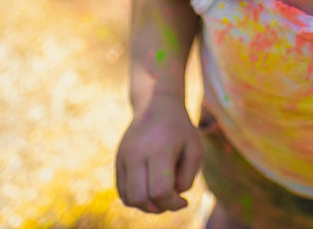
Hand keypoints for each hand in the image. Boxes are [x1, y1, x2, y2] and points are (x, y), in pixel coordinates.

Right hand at [115, 95, 201, 212]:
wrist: (156, 104)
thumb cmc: (180, 129)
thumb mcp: (194, 149)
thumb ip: (188, 177)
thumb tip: (173, 196)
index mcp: (159, 149)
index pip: (160, 190)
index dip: (172, 203)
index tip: (183, 201)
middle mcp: (136, 154)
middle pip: (140, 198)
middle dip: (158, 207)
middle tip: (171, 199)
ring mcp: (124, 156)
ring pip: (128, 198)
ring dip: (146, 205)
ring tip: (161, 195)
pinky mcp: (118, 159)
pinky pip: (122, 190)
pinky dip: (136, 197)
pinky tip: (150, 188)